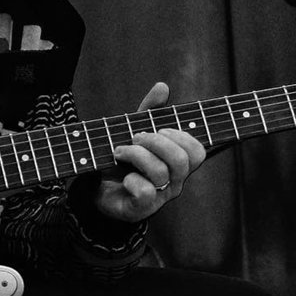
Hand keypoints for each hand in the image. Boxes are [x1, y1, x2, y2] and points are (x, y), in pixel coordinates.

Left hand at [92, 82, 206, 222]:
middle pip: (181, 160)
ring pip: (161, 172)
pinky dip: (132, 180)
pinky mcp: (141, 209)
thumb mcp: (135, 130)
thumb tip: (163, 86)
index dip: (181, 136)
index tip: (160, 128)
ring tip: (119, 151)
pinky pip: (145, 192)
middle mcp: (174, 182)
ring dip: (136, 155)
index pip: (197, 152)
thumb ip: (149, 111)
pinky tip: (123, 177)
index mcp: (178, 164)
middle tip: (135, 138)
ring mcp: (159, 197)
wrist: (97, 189)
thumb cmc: (123, 160)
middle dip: (155, 141)